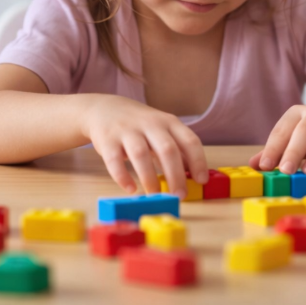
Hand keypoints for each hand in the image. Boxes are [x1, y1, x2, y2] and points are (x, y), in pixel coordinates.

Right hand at [81, 95, 207, 197]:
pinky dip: (122, 176)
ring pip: (141, 154)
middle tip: (179, 195)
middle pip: (167, 149)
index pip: (189, 140)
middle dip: (176, 175)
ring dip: (150, 178)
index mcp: (168, 122)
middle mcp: (150, 124)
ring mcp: (127, 130)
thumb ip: (176, 149)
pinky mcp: (107, 140)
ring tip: (155, 195)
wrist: (103, 109)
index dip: (198, 161)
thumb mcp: (161, 130)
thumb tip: (193, 176)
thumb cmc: (139, 125)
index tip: (202, 181)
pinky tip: (130, 189)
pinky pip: (114, 160)